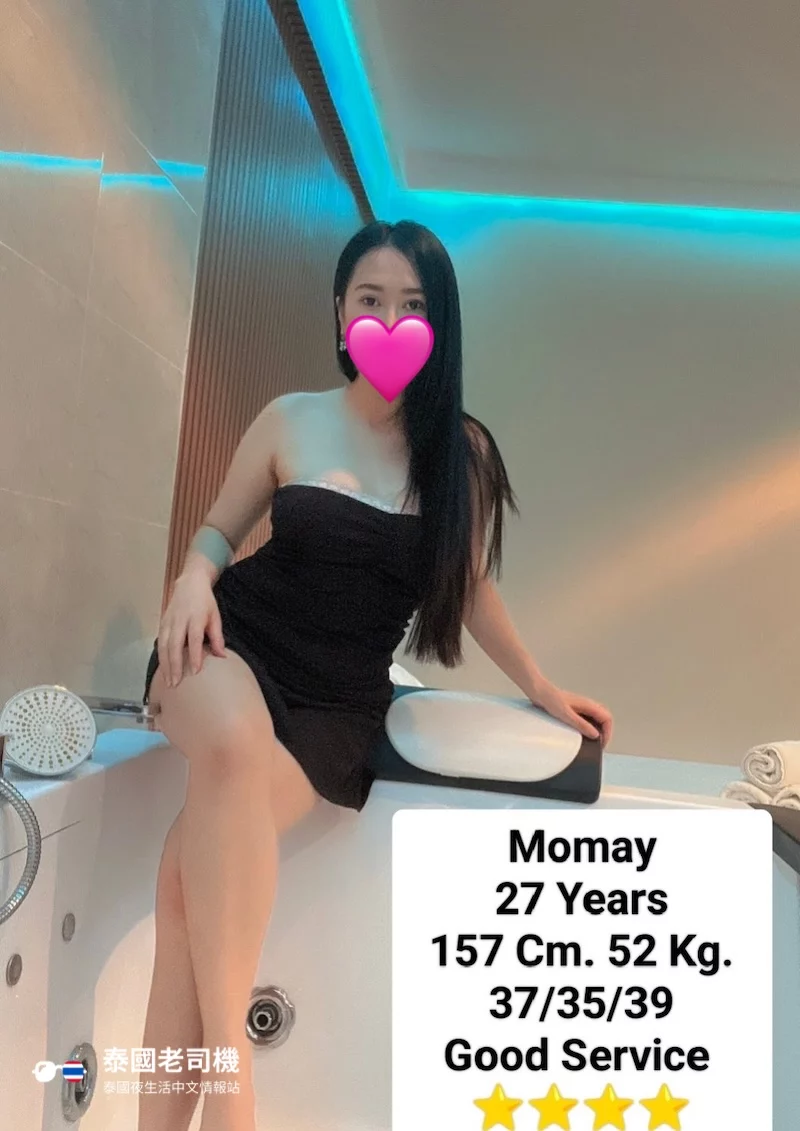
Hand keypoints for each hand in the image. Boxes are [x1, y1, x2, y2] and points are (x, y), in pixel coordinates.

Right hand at [158, 569, 226, 688]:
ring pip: (164, 645)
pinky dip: (160, 656)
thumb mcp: (215, 616)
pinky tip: (163, 668)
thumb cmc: (205, 602)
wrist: (190, 583)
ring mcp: (168, 621)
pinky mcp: (162, 622)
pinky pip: (160, 642)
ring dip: (165, 664)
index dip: (194, 655)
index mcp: (195, 617)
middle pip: (175, 645)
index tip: (195, 671)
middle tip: (175, 683)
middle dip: (174, 665)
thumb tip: (222, 657)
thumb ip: (217, 637)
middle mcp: (179, 620)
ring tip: (168, 681)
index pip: (194, 639)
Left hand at [529, 679, 612, 746]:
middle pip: (604, 719)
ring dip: (597, 730)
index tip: (601, 744)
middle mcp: (587, 705)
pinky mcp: (573, 710)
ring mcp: (580, 707)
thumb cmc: (550, 700)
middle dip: (605, 732)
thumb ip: (581, 724)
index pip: (607, 718)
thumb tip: (596, 735)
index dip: (608, 732)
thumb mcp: (566, 715)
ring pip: (596, 719)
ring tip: (591, 742)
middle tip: (599, 745)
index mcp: (588, 705)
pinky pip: (586, 719)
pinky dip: (588, 728)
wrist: (538, 691)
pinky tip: (580, 735)